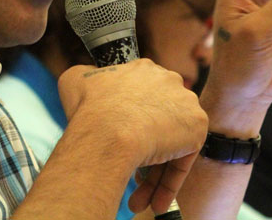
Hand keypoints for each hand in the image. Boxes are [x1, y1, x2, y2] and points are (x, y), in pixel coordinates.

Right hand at [58, 60, 207, 213]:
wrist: (108, 131)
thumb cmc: (88, 107)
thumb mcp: (75, 80)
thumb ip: (85, 77)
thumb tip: (86, 81)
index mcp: (143, 69)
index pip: (142, 99)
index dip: (129, 123)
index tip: (117, 142)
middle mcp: (168, 81)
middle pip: (157, 123)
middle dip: (143, 152)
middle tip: (129, 174)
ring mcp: (185, 103)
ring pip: (168, 146)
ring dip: (152, 175)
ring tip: (137, 200)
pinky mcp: (196, 127)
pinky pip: (180, 160)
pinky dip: (167, 183)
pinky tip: (154, 203)